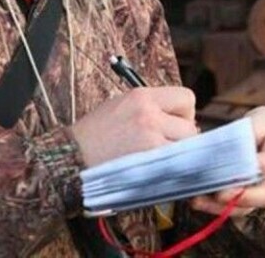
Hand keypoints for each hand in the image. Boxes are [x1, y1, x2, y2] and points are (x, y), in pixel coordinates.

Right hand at [70, 86, 196, 166]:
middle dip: (183, 138)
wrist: (73, 155)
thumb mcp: (121, 105)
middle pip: (190, 126)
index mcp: (142, 96)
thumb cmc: (95, 133)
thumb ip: (151, 107)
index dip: (184, 113)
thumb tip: (179, 120)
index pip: (186, 97)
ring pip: (186, 147)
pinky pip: (175, 163)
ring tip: (158, 157)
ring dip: (178, 154)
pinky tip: (156, 167)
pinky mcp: (149, 160)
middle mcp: (149, 113)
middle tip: (167, 145)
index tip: (175, 123)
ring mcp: (150, 137)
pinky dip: (170, 167)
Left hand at [190, 106, 264, 217]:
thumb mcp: (264, 118)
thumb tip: (239, 142)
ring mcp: (262, 193)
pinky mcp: (244, 201)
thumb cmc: (264, 128)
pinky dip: (212, 207)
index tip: (252, 163)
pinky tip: (196, 200)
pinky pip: (231, 210)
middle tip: (222, 193)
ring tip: (200, 198)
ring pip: (247, 207)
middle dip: (243, 195)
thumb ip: (254, 127)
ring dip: (222, 205)